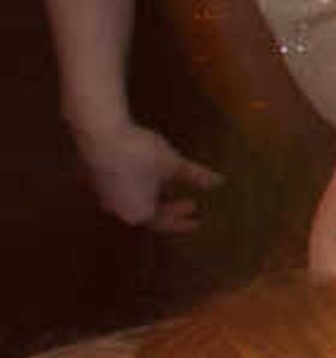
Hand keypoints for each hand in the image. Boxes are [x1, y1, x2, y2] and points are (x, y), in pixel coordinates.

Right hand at [75, 112, 216, 232]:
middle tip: (190, 205)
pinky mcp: (96, 178)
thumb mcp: (173, 164)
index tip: (197, 220)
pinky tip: (148, 175)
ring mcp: (104, 195)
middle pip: (149, 214)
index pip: (165, 222)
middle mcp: (119, 210)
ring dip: (155, 198)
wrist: (100, 135)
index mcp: (139, 213)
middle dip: (170, 209)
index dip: (182, 220)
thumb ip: (195, 176)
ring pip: (135, 202)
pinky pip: (124, 190)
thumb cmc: (141, 155)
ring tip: (171, 189)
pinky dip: (141, 188)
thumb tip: (219, 182)